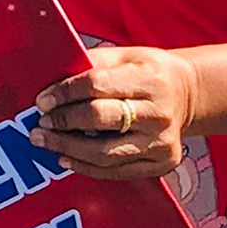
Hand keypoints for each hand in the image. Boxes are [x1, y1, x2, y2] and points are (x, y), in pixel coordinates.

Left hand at [36, 43, 199, 179]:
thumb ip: (92, 64)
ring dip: (68, 149)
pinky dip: (86, 167)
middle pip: (99, 119)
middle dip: (64, 122)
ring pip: (104, 153)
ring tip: (46, 142)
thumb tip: (50, 80)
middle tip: (40, 125)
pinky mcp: (160, 163)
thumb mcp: (126, 56)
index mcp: (150, 79)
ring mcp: (161, 142)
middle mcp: (158, 113)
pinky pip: (115, 171)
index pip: (97, 85)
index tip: (42, 101)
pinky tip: (66, 158)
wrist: (187, 95)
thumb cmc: (148, 72)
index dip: (65, 93)